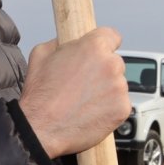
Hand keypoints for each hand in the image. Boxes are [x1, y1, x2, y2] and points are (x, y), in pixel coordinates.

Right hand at [18, 28, 130, 158]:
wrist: (41, 128)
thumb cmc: (40, 94)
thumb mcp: (42, 54)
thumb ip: (61, 42)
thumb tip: (69, 41)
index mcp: (93, 46)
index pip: (112, 36)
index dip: (105, 44)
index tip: (101, 52)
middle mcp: (111, 64)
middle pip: (114, 62)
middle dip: (102, 70)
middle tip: (83, 84)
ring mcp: (120, 87)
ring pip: (118, 84)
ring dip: (106, 90)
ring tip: (83, 101)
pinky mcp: (123, 108)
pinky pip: (120, 103)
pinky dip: (109, 108)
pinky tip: (90, 112)